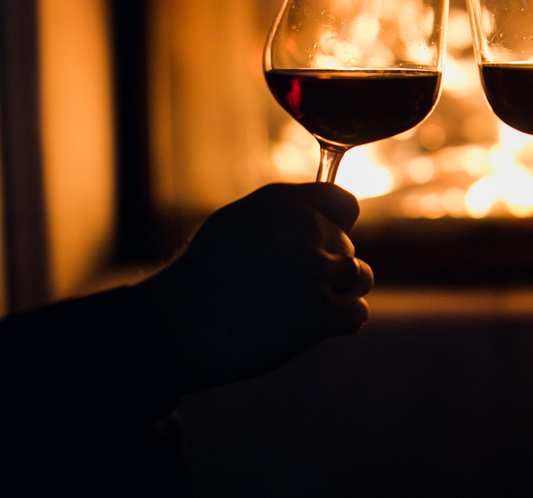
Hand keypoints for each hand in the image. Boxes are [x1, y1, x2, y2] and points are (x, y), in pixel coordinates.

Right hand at [135, 183, 372, 392]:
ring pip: (359, 278)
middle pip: (348, 247)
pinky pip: (356, 313)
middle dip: (328, 269)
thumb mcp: (236, 223)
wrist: (172, 327)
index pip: (345, 202)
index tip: (319, 247)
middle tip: (288, 291)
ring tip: (299, 309)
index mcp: (283, 202)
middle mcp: (304, 227)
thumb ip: (282, 217)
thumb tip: (323, 221)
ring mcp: (313, 269)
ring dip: (339, 295)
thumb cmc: (200, 280)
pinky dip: (339, 324)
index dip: (338, 227)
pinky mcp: (318, 310)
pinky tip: (308, 329)